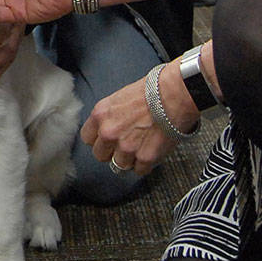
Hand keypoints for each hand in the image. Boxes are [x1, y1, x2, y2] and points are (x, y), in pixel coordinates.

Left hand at [79, 64, 198, 175]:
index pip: (87, 139)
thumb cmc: (152, 90)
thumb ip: (109, 116)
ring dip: (130, 159)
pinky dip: (146, 164)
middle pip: (101, 155)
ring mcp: (126, 147)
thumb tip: (109, 128)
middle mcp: (109, 133)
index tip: (107, 140)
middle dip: (112, 152)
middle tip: (125, 145)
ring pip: (120, 166)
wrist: (174, 94)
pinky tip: (152, 150)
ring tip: (142, 146)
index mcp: (100, 115)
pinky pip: (140, 170)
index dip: (99, 140)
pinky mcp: (145, 157)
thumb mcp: (119, 98)